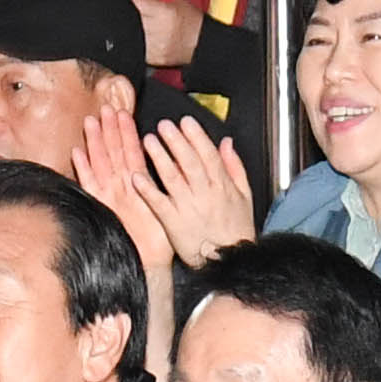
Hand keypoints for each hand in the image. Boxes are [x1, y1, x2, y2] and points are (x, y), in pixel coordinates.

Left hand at [137, 114, 256, 263]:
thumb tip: (227, 143)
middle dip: (176, 141)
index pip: (208, 154)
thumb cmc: (235, 229)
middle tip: (164, 125)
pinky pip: (159, 203)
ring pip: (172, 178)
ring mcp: (188, 207)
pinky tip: (136, 176)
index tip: (185, 121)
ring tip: (149, 140)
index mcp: (221, 185)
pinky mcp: (173, 222)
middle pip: (189, 162)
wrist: (229, 260)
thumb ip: (234, 166)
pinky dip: (148, 189)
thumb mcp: (244, 195)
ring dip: (159, 158)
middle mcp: (204, 193)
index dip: (196, 136)